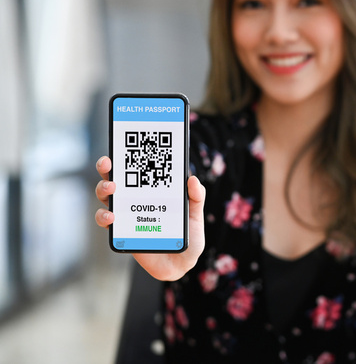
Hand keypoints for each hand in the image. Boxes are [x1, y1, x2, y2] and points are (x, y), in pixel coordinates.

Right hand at [94, 156, 205, 280]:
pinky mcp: (122, 232)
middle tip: (108, 164)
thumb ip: (196, 197)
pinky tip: (111, 215)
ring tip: (111, 189)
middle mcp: (136, 200)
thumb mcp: (196, 214)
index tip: (125, 146)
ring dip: (103, 189)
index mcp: (153, 191)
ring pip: (106, 197)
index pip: (138, 170)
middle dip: (107, 168)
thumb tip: (192, 178)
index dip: (129, 157)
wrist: (181, 264)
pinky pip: (107, 222)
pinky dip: (104, 216)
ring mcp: (127, 215)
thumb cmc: (188, 236)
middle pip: (116, 179)